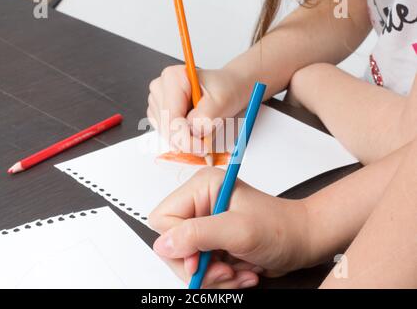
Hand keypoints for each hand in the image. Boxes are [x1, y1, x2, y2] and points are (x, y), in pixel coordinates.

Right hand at [147, 66, 243, 153]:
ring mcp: (157, 100)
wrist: (228, 88)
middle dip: (186, 140)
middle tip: (206, 144)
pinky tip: (194, 127)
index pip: (171, 118)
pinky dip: (181, 137)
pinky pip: (166, 133)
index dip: (185, 138)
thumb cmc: (225, 89)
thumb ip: (204, 119)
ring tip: (203, 127)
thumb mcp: (221, 102)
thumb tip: (192, 134)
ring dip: (184, 138)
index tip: (203, 148)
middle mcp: (160, 87)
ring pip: (165, 133)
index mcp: (173, 78)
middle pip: (166, 127)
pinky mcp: (158, 112)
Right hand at [149, 168, 309, 288]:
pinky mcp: (213, 244)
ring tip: (237, 273)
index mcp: (202, 188)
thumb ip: (197, 235)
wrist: (303, 241)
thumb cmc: (281, 228)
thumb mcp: (238, 230)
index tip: (199, 260)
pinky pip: (202, 270)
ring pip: (186, 262)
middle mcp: (200, 205)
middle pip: (173, 245)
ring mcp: (206, 226)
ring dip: (212, 276)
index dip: (178, 244)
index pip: (164, 220)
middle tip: (223, 271)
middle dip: (199, 266)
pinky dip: (221, 279)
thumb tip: (163, 244)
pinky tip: (241, 273)